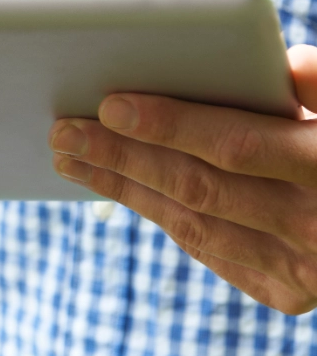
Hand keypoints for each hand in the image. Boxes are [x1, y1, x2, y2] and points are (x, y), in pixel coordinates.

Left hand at [49, 44, 316, 314]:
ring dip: (125, 189)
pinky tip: (123, 188)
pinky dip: (162, 215)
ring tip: (73, 158)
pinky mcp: (285, 292)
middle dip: (123, 157)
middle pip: (197, 188)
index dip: (170, 124)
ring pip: (193, 225)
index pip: (235, 144)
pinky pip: (209, 251)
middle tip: (63, 131)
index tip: (108, 102)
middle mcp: (313, 227)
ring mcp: (299, 270)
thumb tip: (284, 63)